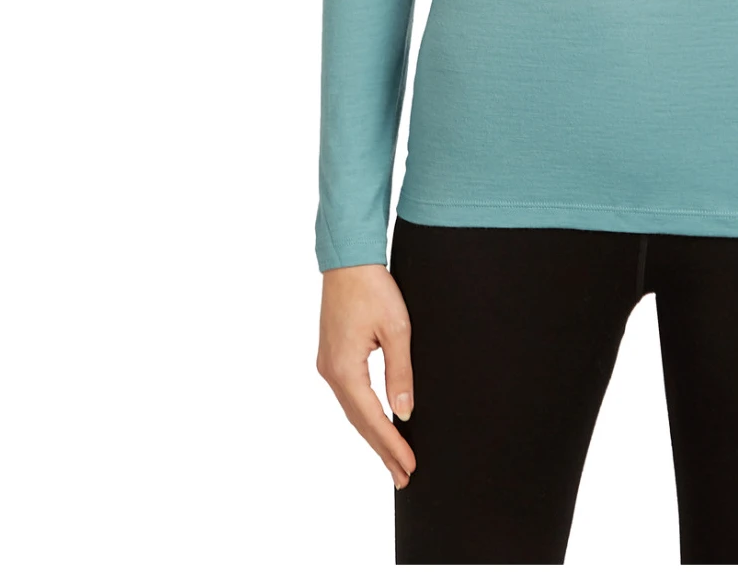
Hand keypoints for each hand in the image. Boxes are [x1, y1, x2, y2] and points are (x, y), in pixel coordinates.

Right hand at [317, 263, 417, 487]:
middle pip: (359, 421)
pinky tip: (376, 424)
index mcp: (344, 369)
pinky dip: (365, 415)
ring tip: (394, 459)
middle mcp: (331, 372)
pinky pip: (350, 396)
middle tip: (404, 476)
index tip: (409, 466)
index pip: (371, 418)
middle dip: (382, 449)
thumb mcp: (397, 329)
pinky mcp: (332, 357)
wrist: (348, 260)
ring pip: (353, 411)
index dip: (391, 445)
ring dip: (373, 434)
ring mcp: (328, 365)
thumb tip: (404, 413)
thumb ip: (400, 373)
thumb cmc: (373, 289)